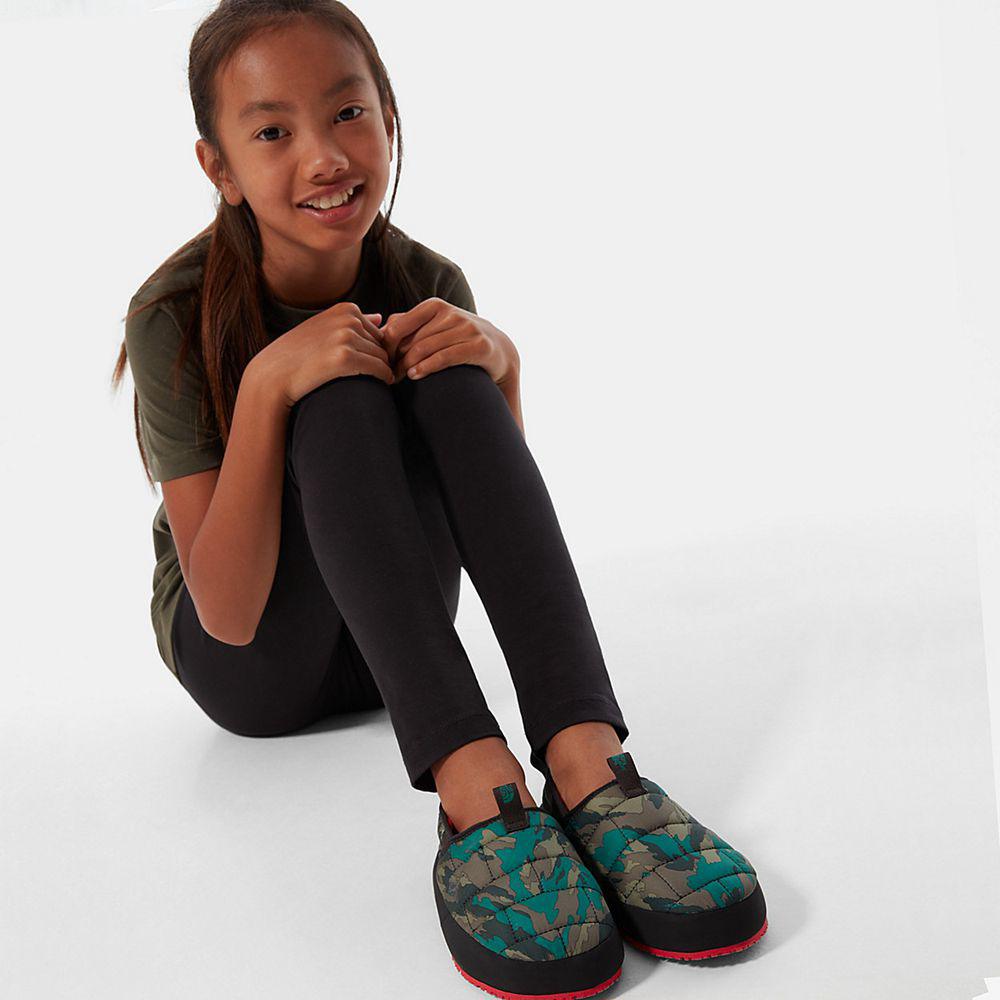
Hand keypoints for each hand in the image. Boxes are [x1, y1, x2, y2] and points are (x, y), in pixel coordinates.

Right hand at [252, 303, 390, 407]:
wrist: (274, 374)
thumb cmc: (299, 355)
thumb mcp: (324, 329)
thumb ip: (352, 322)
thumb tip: (380, 316)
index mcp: (346, 309)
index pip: (379, 332)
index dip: (374, 351)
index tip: (364, 366)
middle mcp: (348, 319)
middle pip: (383, 344)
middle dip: (380, 362)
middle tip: (370, 378)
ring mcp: (346, 336)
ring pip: (383, 358)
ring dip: (383, 372)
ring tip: (372, 383)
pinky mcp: (345, 357)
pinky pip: (380, 369)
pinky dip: (384, 379)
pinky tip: (379, 386)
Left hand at [378, 297, 518, 390]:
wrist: (499, 350)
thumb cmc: (458, 339)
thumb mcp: (435, 327)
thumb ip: (409, 324)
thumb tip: (380, 328)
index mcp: (434, 306)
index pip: (398, 326)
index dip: (385, 346)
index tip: (381, 362)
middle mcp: (450, 313)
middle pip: (411, 341)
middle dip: (396, 360)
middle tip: (388, 376)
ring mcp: (466, 328)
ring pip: (426, 348)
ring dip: (408, 366)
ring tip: (399, 378)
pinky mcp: (478, 345)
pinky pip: (445, 356)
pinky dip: (427, 367)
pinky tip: (415, 376)